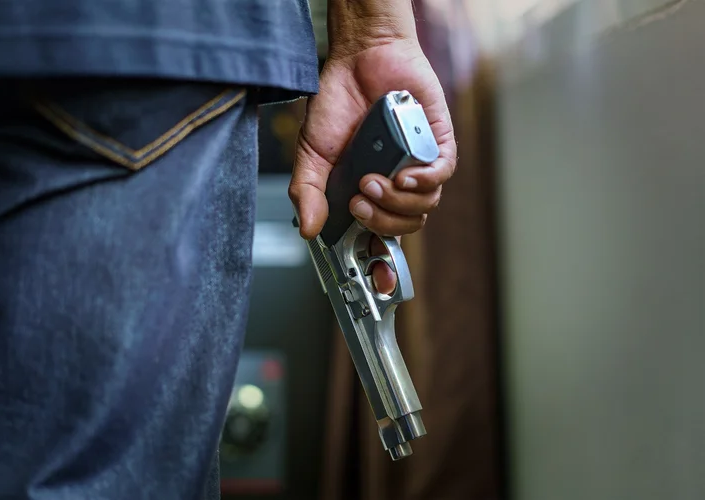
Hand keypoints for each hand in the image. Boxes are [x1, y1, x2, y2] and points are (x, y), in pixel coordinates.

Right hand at [289, 39, 456, 292]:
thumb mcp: (312, 153)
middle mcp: (396, 183)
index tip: (376, 278)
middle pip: (404, 225)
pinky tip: (405, 174)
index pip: (380, 235)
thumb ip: (308, 190)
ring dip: (398, 200)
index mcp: (368, 192)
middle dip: (382, 221)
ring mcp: (417, 164)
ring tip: (375, 179)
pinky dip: (424, 181)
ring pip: (424, 205)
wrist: (358, 58)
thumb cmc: (338, 103)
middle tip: (360, 201)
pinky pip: (441, 175)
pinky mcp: (436, 142)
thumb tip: (308, 229)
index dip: (381, 262)